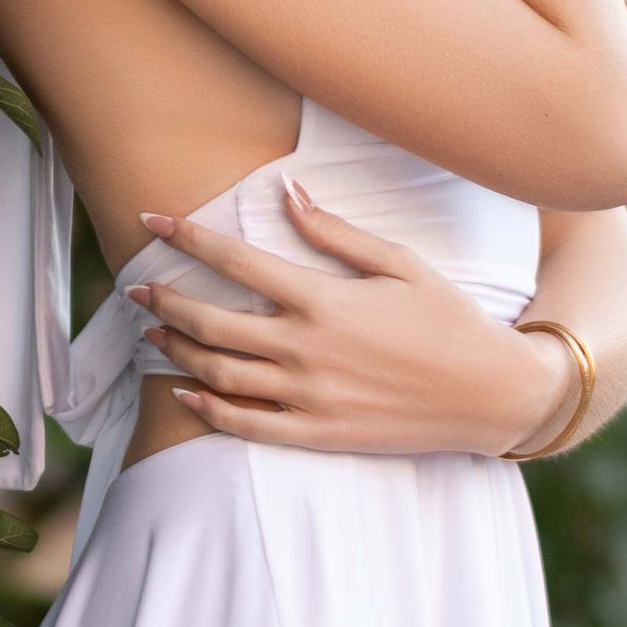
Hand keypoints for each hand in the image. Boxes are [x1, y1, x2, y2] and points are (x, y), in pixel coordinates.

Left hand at [123, 179, 578, 457]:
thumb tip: (286, 193)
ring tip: (154, 331)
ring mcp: (308, 396)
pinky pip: (245, 425)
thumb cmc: (450, 320)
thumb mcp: (400, 264)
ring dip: (177, 350)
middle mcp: (306, 349)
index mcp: (323, 300)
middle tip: (136, 286)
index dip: (186, 238)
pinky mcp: (317, 433)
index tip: (152, 220)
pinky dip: (207, 409)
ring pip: (218, 374)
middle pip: (211, 322)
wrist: (491, 394)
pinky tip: (186, 393)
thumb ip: (335, 233)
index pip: (235, 261)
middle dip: (165, 299)